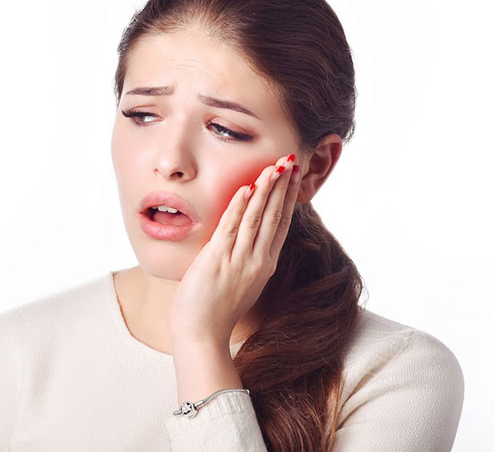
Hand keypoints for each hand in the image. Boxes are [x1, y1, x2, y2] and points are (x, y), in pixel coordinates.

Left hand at [168, 153, 301, 348]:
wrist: (202, 334)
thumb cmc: (215, 311)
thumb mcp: (239, 282)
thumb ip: (243, 259)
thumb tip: (241, 238)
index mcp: (264, 266)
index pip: (281, 224)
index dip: (287, 198)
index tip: (293, 177)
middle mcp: (257, 261)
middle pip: (274, 216)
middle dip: (282, 186)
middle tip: (290, 161)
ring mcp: (239, 260)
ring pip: (257, 217)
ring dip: (266, 189)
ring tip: (274, 166)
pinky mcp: (218, 259)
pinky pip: (231, 227)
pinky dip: (240, 206)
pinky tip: (246, 188)